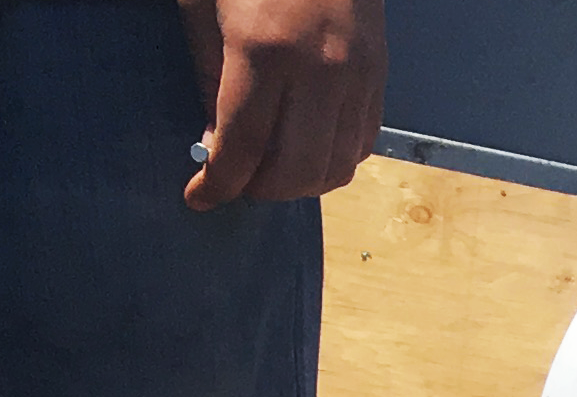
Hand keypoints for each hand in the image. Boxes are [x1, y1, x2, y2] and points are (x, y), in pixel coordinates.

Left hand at [178, 0, 385, 208]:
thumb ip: (209, 74)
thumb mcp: (205, 6)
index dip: (218, 183)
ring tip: (271, 172)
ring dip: (299, 184)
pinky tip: (304, 150)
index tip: (198, 198)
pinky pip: (358, 146)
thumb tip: (217, 145)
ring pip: (334, 168)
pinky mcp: (378, 79)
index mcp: (264, 50)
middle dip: (261, 190)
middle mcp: (318, 72)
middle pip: (295, 171)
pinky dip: (329, 162)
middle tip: (236, 183)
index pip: (242, 145)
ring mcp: (356, 78)